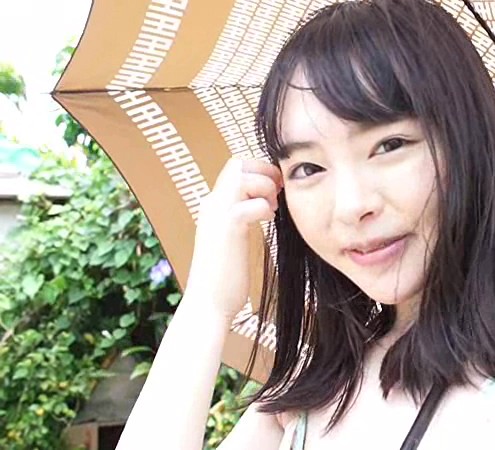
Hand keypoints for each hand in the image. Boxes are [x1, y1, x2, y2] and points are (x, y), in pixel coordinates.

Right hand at [184, 157, 281, 320]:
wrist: (209, 303)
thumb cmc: (225, 276)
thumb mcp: (233, 238)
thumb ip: (242, 217)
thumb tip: (264, 204)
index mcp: (213, 206)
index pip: (234, 166)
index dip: (259, 170)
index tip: (275, 190)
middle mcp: (212, 205)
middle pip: (237, 163)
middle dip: (264, 171)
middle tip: (277, 194)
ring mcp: (217, 215)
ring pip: (242, 176)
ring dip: (265, 187)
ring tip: (272, 209)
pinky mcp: (228, 230)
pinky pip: (252, 204)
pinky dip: (266, 208)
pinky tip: (268, 221)